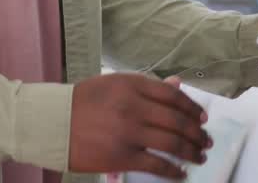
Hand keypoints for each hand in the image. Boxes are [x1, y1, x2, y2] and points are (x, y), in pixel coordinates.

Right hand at [68, 73, 211, 179]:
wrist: (52, 122)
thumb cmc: (84, 101)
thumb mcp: (115, 84)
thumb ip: (147, 87)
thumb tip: (178, 85)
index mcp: (133, 85)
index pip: (173, 96)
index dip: (192, 108)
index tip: (202, 118)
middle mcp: (134, 107)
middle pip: (177, 120)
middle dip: (197, 133)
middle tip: (206, 141)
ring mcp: (129, 133)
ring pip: (172, 143)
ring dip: (191, 151)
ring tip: (199, 156)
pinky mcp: (121, 157)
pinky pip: (156, 165)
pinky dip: (173, 170)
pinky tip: (181, 173)